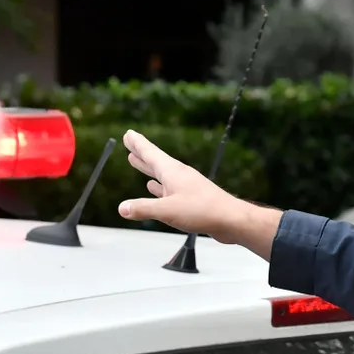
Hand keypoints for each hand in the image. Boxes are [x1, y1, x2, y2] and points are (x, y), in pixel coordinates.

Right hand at [117, 129, 280, 254]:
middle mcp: (179, 175)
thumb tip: (122, 208)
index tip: (128, 133)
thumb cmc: (203, 211)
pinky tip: (153, 187)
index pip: (150, 153)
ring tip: (136, 162)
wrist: (231, 220)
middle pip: (155, 160)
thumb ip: (143, 209)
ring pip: (161, 174)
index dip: (137, 143)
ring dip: (148, 168)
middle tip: (130, 142)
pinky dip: (159, 186)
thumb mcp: (167, 211)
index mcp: (172, 172)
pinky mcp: (192, 198)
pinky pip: (169, 188)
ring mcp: (186, 186)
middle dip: (141, 152)